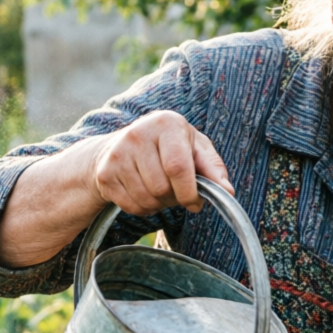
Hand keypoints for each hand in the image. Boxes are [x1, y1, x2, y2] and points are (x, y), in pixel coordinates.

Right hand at [90, 110, 233, 214]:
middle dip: (174, 199)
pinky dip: (143, 208)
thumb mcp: (195, 149)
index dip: (189, 192)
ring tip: (159, 189)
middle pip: (162, 188)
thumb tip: (227, 192)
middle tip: (175, 191)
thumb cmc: (168, 147)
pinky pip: (131, 206)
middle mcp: (138, 134)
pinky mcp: (105, 174)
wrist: (121, 146)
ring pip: (147, 200)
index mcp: (166, 124)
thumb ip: (213, 168)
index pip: (178, 168)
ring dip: (158, 205)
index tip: (194, 201)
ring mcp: (118, 154)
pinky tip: (143, 192)